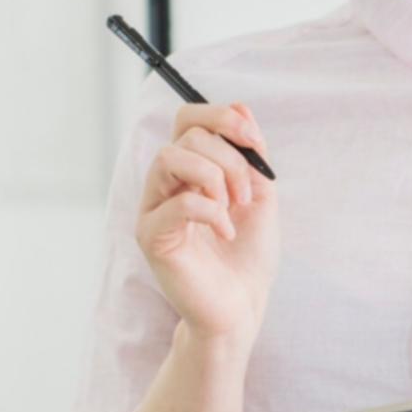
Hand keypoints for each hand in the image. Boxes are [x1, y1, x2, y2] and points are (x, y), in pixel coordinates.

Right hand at [136, 102, 278, 343]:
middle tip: (246, 197)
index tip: (255, 142)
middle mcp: (165, 184)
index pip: (187, 119)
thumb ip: (250, 155)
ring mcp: (154, 209)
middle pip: (187, 136)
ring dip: (217, 178)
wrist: (242, 305)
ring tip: (234, 209)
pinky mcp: (152, 236)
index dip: (221, 119)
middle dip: (231, 159)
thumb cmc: (247, 256)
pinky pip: (178, 202)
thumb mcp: (259, 196)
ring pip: (172, 159)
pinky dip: (212, 213)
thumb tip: (241, 106)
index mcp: (189, 170)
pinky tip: (226, 234)